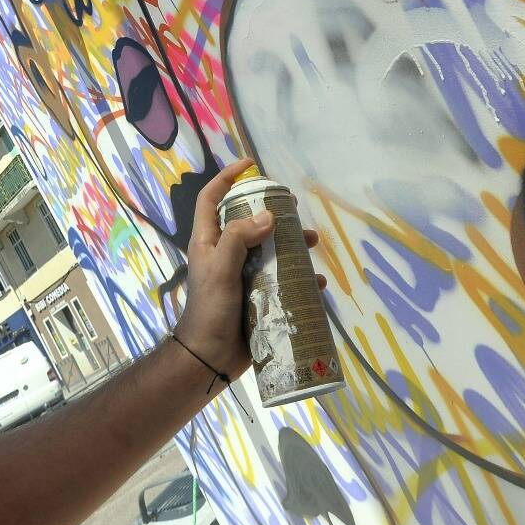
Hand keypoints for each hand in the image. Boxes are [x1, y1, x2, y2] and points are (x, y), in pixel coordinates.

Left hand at [170, 157, 324, 380]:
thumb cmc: (210, 310)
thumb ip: (239, 239)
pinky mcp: (257, 296)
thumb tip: (268, 215)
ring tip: (313, 242)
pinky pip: (282, 280)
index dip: (227, 178)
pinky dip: (300, 277)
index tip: (250, 165)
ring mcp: (241, 276)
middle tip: (293, 207)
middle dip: (271, 210)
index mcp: (209, 242)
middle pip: (248, 221)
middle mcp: (224, 254)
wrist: (210, 358)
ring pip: (269, 249)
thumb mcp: (220, 269)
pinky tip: (316, 280)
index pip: (212, 199)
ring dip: (290, 243)